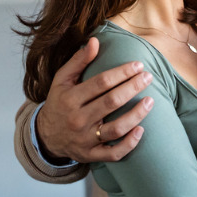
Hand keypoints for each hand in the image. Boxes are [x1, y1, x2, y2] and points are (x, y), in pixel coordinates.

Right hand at [37, 37, 153, 162]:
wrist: (46, 136)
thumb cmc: (59, 103)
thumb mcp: (62, 80)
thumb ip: (78, 61)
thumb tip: (95, 41)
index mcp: (70, 98)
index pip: (101, 82)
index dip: (122, 73)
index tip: (138, 65)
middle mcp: (77, 119)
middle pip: (111, 102)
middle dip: (133, 88)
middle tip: (148, 77)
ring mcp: (85, 139)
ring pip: (116, 128)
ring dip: (137, 114)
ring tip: (151, 101)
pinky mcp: (91, 155)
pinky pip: (113, 153)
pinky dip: (129, 144)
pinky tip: (141, 130)